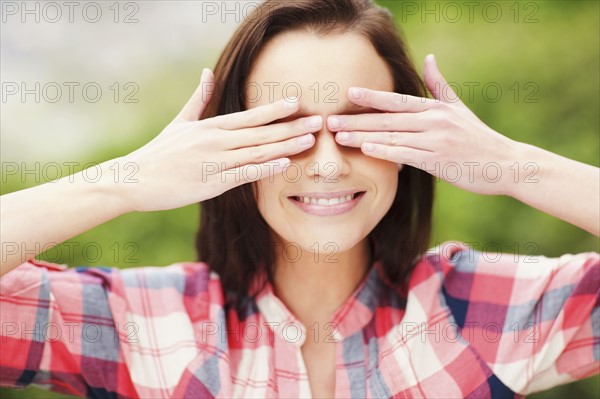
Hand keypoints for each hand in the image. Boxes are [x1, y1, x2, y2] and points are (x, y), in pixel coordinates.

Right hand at [117, 68, 319, 211]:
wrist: (134, 179)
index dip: (274, 109)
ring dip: (286, 146)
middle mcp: (215, 141)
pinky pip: (243, 175)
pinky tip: (285, 163)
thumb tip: (207, 71)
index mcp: (210, 127)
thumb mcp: (179, 122)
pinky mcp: (210, 184)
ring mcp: (214, 162)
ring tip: (310, 141)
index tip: (297, 103)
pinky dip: (265, 169)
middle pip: (260, 133)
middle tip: (318, 122)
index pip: (249, 116)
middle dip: (291, 127)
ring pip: (257, 152)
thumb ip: (199, 99)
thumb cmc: (159, 153)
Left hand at [328, 54, 521, 195]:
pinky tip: (366, 150)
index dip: (372, 97)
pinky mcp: (438, 162)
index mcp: (435, 108)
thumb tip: (429, 58)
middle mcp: (433, 121)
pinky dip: (386, 151)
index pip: (397, 101)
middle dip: (356, 119)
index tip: (349, 93)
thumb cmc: (478, 137)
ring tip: (339, 136)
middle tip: (330, 120)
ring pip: (392, 136)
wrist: (505, 163)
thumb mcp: (458, 108)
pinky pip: (406, 155)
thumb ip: (439, 85)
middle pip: (387, 119)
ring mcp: (435, 141)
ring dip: (363, 136)